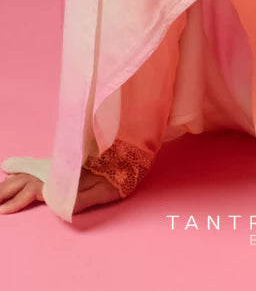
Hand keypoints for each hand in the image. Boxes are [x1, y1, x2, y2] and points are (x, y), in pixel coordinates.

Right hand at [0, 166, 121, 214]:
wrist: (135, 153)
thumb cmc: (122, 174)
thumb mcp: (105, 190)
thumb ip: (82, 199)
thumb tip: (55, 204)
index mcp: (67, 177)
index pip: (34, 188)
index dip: (17, 199)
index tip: (3, 210)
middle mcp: (62, 169)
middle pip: (27, 179)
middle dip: (8, 190)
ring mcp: (64, 166)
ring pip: (31, 172)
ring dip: (13, 182)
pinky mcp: (69, 165)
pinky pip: (39, 167)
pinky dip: (23, 170)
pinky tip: (14, 171)